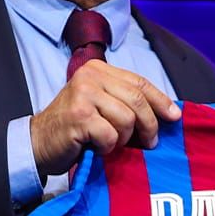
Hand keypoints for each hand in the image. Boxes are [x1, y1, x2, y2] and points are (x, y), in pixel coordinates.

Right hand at [28, 60, 180, 176]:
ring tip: (110, 142)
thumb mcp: (101, 104)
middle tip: (149, 143)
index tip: (174, 117)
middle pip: (137, 100)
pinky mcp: (79, 116)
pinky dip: (107, 147)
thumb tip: (168, 111)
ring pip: (127, 119)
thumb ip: (126, 101)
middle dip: (149, 125)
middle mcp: (90, 76)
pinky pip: (111, 135)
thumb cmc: (75, 128)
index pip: (139, 82)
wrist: (39, 142)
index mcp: (99, 69)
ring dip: (123, 138)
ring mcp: (83, 94)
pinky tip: (96, 147)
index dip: (161, 100)